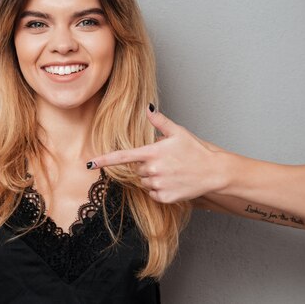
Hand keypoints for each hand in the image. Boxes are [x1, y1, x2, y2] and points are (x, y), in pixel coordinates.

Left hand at [87, 105, 226, 203]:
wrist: (214, 172)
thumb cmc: (196, 150)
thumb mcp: (178, 132)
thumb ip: (159, 121)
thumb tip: (147, 108)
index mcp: (152, 153)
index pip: (122, 157)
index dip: (104, 160)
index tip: (90, 163)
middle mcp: (153, 170)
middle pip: (136, 170)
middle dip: (145, 166)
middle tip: (164, 161)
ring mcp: (159, 185)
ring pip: (144, 182)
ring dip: (151, 178)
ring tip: (170, 171)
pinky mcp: (165, 197)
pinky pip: (153, 194)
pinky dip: (159, 189)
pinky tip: (172, 182)